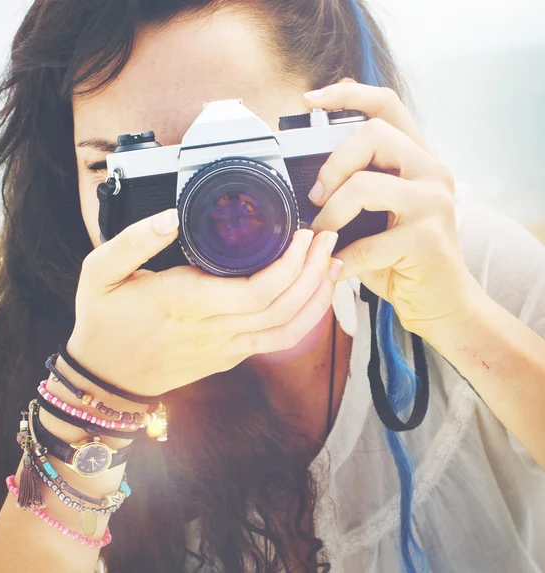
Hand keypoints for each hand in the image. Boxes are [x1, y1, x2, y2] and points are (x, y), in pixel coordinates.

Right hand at [67, 209, 343, 396]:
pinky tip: (314, 297)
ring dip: (317, 297)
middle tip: (327, 238)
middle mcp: (212, 330)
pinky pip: (277, 342)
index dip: (289, 266)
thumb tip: (170, 216)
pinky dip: (304, 320)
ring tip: (332, 264)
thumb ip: (134, 241)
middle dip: (312, 272)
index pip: (255, 292)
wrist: (106, 378)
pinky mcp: (229, 358)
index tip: (303, 235)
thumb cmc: (103, 322)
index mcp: (184, 303)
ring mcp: (225, 349)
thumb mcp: (100, 272)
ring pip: (287, 329)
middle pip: (281, 308)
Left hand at [304, 79, 481, 336]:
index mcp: (417, 159)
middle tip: (316, 197)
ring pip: (365, 185)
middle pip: (372, 135)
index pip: (387, 106)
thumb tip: (306, 184)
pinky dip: (343, 260)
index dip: (349, 94)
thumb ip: (355, 190)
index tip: (311, 100)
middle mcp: (431, 171)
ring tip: (322, 236)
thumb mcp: (378, 217)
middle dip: (332, 166)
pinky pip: (367, 243)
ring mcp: (433, 203)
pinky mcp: (427, 239)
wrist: (443, 303)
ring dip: (331, 214)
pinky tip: (337, 269)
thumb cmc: (401, 259)